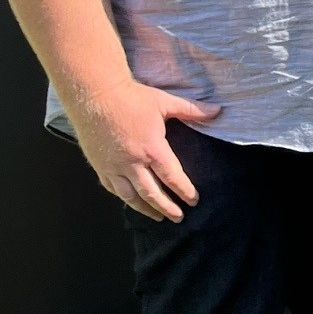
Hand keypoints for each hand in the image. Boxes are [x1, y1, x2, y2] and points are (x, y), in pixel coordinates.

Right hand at [68, 79, 220, 222]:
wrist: (94, 95)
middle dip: (167, 208)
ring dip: (145, 209)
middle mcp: (132, 163)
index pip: (172, 177)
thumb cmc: (131, 98)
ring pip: (130, 196)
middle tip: (178, 218)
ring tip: (157, 217)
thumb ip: (192, 110)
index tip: (193, 200)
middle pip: (152, 194)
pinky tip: (131, 201)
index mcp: (152, 149)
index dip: (184, 191)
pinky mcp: (99, 165)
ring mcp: (113, 166)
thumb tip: (218, 111)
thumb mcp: (165, 102)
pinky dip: (124, 197)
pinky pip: (112, 188)